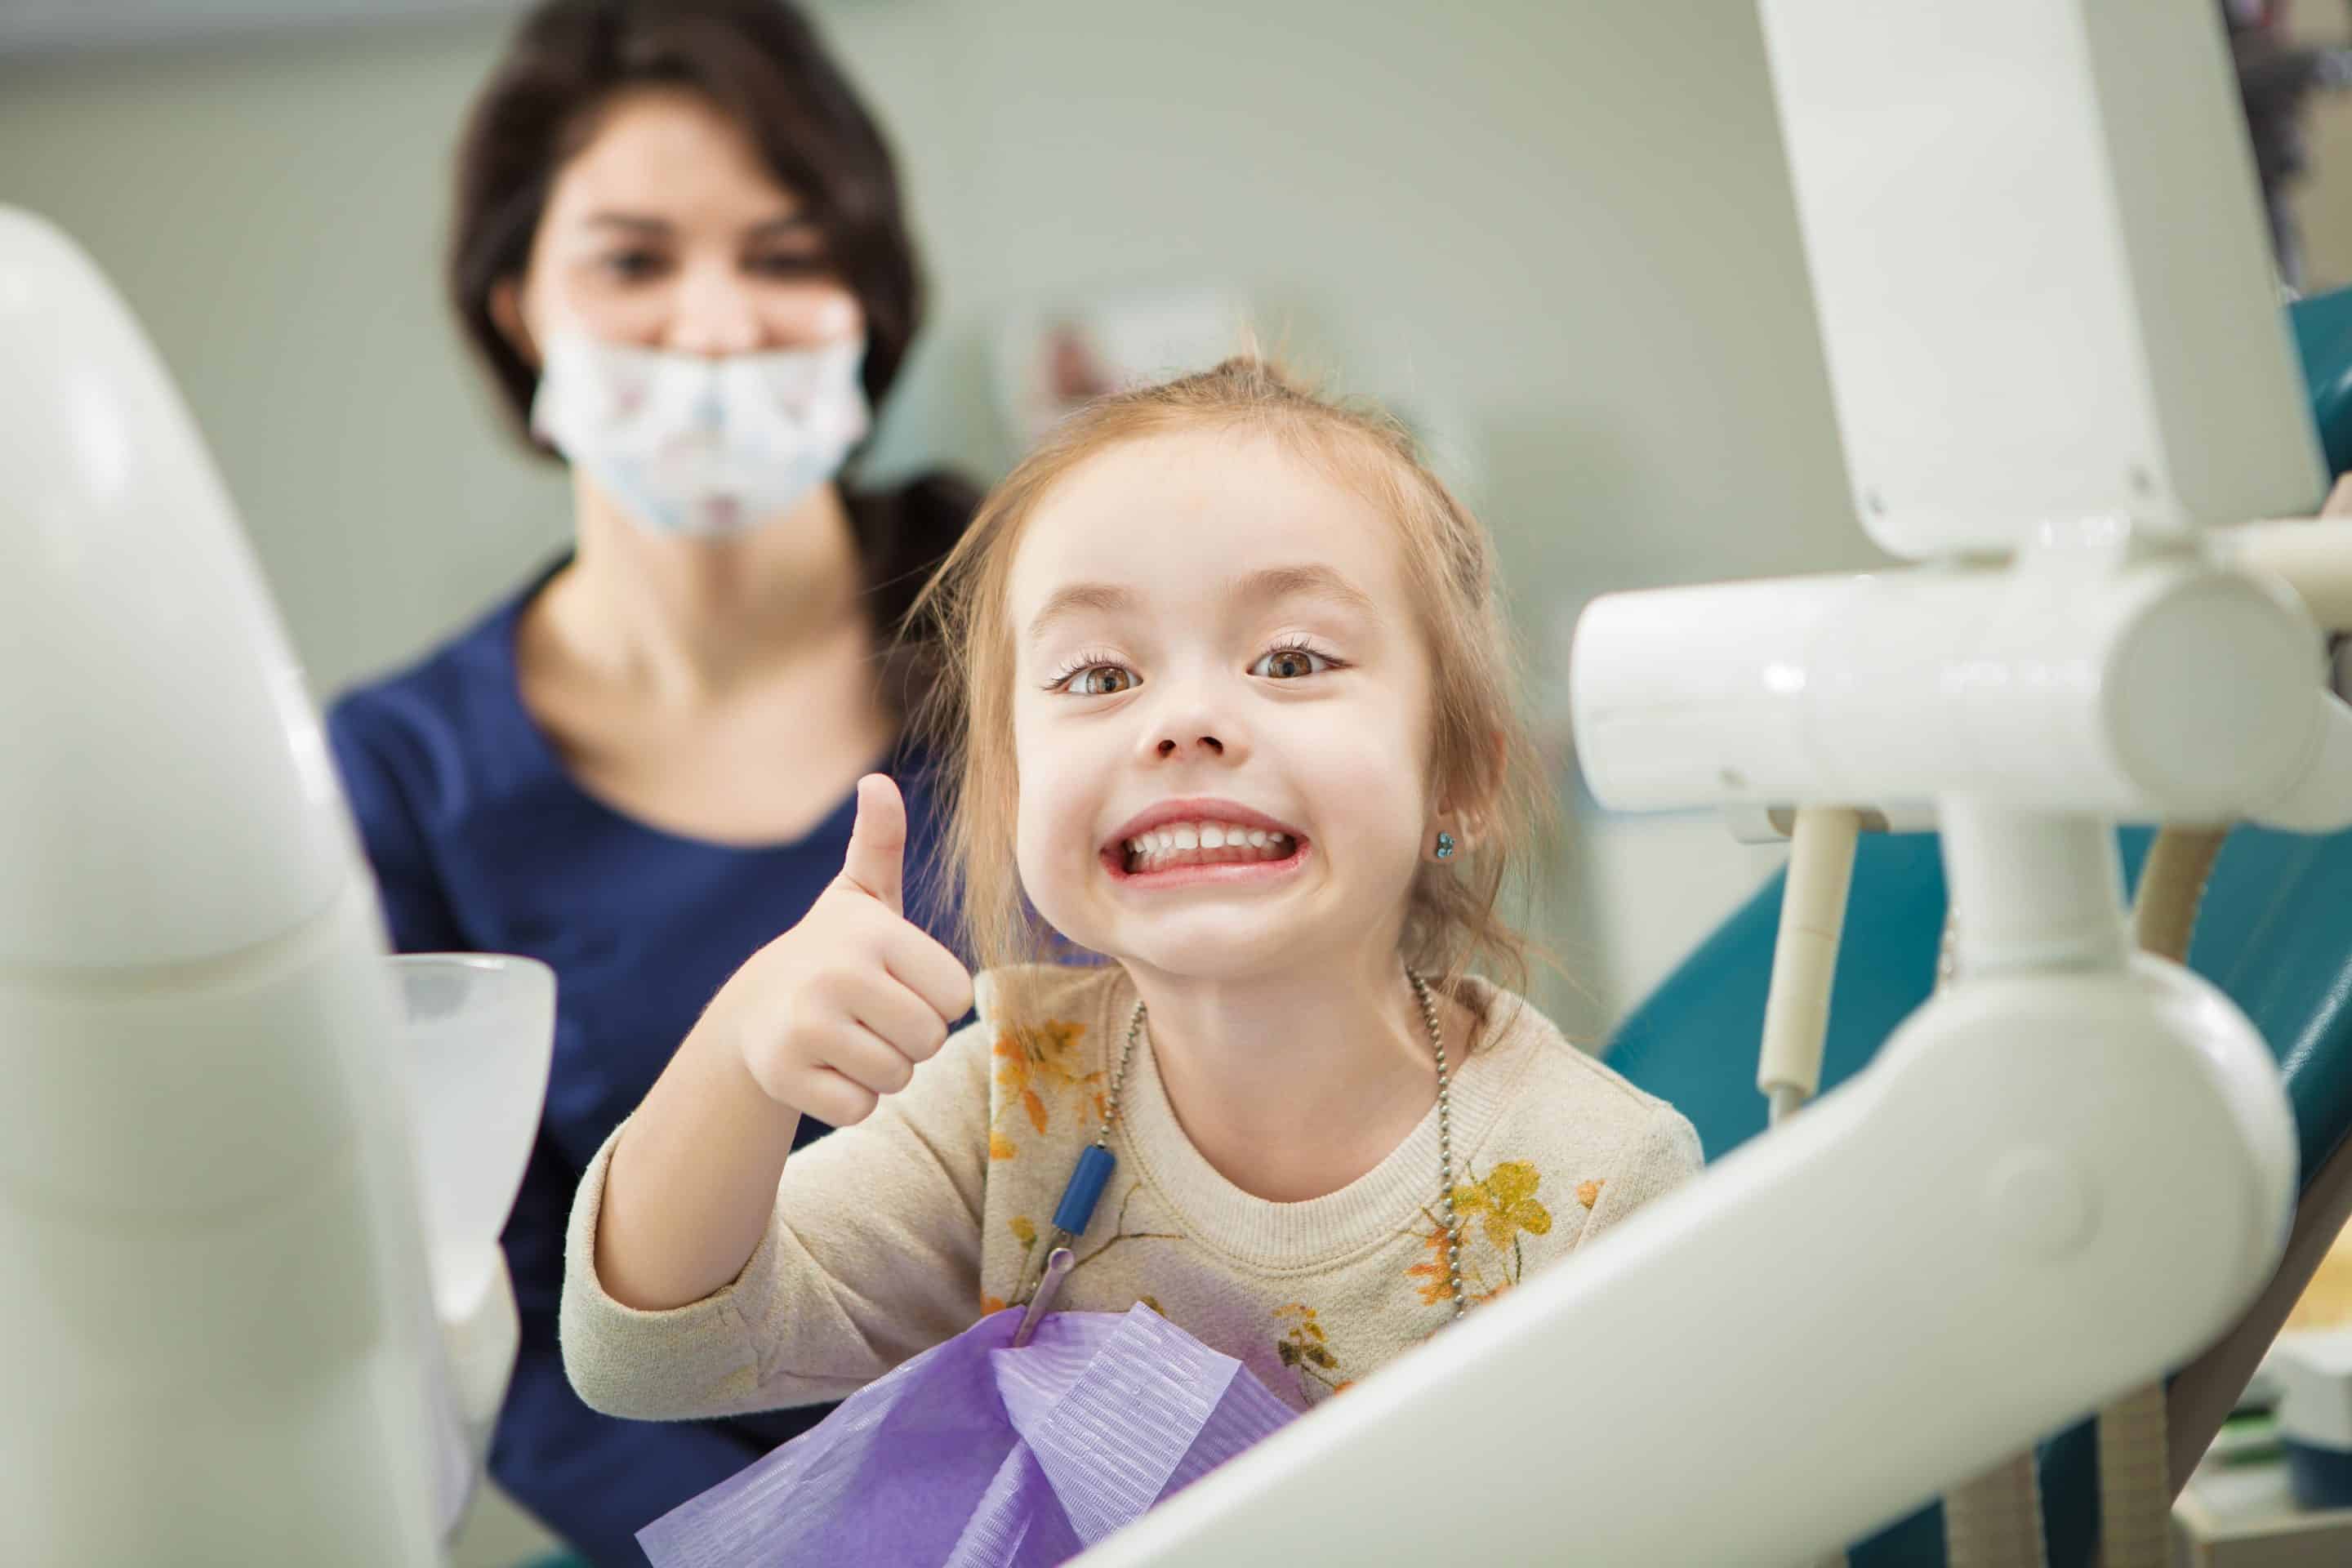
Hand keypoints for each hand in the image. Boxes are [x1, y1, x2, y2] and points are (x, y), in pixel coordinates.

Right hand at [709, 774, 972, 1126]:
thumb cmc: (835, 952)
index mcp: (874, 932)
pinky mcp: (784, 1074)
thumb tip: (876, 783)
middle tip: (872, 1016)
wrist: (756, 1008)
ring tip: (848, 1039)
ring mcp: (806, 1026)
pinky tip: (825, 1068)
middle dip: (910, 1039)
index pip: (957, 997)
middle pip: (929, 1041)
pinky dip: (851, 1099)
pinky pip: (860, 1109)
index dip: (935, 998)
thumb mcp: (863, 897)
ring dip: (882, 1070)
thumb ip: (880, 842)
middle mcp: (837, 974)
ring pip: (897, 1078)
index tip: (897, 982)